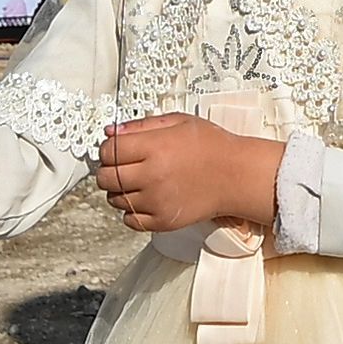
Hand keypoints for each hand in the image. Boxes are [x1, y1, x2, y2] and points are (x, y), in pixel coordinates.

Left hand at [96, 114, 285, 238]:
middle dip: (108, 170)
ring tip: (137, 181)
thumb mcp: (178, 122)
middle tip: (121, 166)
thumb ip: (141, 125)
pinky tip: (143, 199)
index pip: (108, 151)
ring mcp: (157, 201)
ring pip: (115, 200)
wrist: (237, 175)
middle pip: (105, 177)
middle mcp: (152, 176)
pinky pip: (129, 220)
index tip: (115, 149)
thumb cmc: (212, 146)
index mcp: (154, 147)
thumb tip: (111, 132)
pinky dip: (130, 211)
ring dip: (119, 190)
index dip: (108, 149)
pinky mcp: (163, 221)